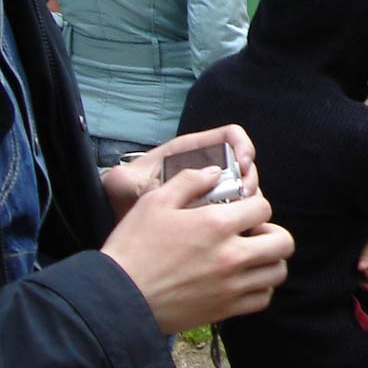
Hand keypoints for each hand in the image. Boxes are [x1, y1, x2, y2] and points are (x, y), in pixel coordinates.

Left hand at [100, 125, 258, 222]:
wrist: (117, 222)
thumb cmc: (120, 197)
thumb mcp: (122, 183)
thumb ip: (138, 178)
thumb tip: (170, 181)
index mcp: (189, 152)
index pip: (229, 136)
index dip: (243, 146)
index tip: (242, 166)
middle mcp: (205, 169)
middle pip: (244, 165)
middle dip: (250, 179)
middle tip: (244, 198)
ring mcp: (211, 191)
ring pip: (244, 190)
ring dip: (248, 202)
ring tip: (237, 217)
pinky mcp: (213, 214)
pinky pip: (236, 213)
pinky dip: (240, 220)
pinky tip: (233, 231)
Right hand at [101, 126, 292, 332]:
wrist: (117, 297)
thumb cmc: (134, 246)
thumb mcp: (155, 201)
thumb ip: (190, 180)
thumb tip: (216, 173)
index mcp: (217, 225)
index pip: (264, 208)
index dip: (255, 205)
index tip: (242, 210)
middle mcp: (231, 256)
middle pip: (284, 243)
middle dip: (273, 233)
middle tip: (253, 233)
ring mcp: (231, 287)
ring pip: (277, 273)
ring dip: (269, 261)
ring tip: (250, 257)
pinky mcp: (224, 310)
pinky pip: (262, 299)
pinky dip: (260, 288)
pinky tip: (242, 280)